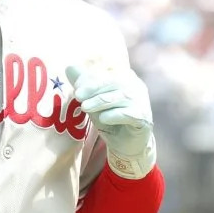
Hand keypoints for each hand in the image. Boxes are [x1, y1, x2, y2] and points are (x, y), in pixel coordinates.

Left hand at [66, 64, 156, 178]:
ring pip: (121, 97)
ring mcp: (142, 101)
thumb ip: (84, 84)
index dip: (90, 79)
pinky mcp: (144, 117)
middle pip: (114, 82)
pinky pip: (129, 113)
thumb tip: (69, 67)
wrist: (125, 145)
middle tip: (77, 96)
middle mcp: (136, 87)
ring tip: (85, 107)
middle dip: (93, 88)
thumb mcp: (93, 101)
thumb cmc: (110, 119)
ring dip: (100, 101)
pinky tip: (103, 119)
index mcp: (124, 78)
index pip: (106, 74)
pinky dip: (114, 115)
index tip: (76, 87)